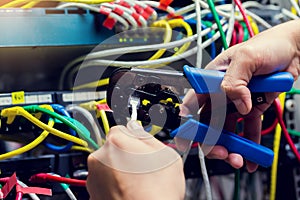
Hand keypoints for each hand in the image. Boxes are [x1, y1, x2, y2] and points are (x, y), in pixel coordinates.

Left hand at [86, 120, 184, 199]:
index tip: (139, 146)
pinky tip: (129, 191)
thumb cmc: (157, 192)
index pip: (122, 128)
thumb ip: (147, 136)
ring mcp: (94, 178)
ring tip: (137, 182)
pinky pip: (104, 182)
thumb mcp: (166, 154)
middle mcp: (100, 158)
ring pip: (107, 166)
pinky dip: (113, 185)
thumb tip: (137, 129)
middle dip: (125, 154)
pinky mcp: (93, 194)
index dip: (134, 138)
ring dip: (118, 170)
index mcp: (116, 141)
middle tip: (142, 166)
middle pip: (113, 147)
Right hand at [181, 20, 299, 171]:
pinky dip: (249, 145)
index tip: (186, 138)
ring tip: (239, 158)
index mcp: (211, 78)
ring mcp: (235, 103)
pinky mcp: (251, 109)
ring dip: (231, 147)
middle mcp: (220, 93)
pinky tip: (251, 157)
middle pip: (208, 122)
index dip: (186, 121)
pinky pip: (247, 130)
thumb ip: (236, 81)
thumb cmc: (267, 44)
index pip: (192, 102)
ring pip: (226, 130)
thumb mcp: (247, 57)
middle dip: (212, 141)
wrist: (293, 49)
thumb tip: (238, 104)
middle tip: (222, 152)